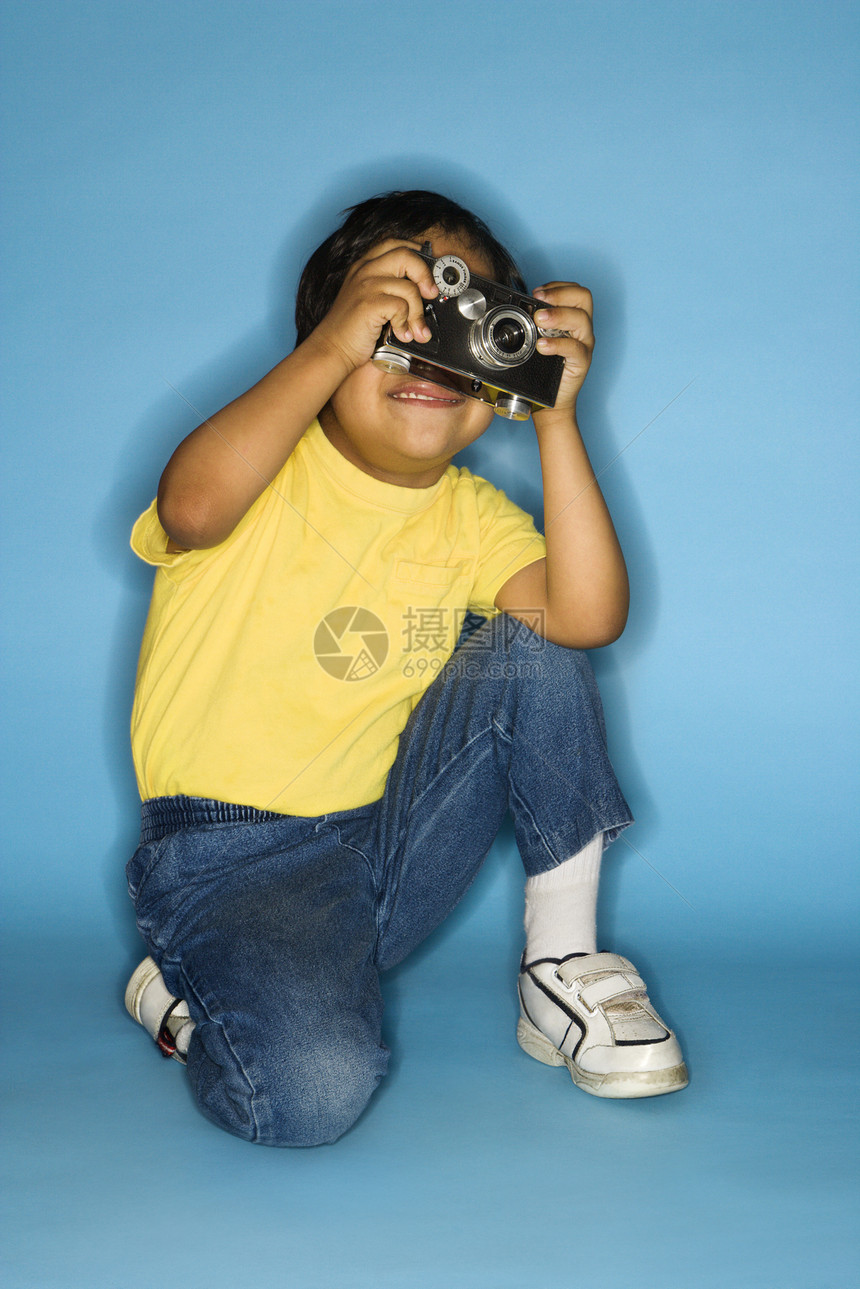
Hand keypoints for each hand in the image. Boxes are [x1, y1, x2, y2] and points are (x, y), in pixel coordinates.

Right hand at [310, 240, 438, 375]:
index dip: (417, 254)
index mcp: (364, 266)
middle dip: (425, 275)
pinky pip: (401, 307)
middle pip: (406, 255)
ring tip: (415, 330)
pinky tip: (400, 334)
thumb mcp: (369, 299)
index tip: (428, 273)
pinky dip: (405, 324)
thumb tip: (423, 290)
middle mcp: (364, 270)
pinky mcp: (368, 304)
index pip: (395, 244)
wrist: (332, 348)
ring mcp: (365, 286)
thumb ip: (389, 288)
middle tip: (430, 294)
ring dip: (418, 313)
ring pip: (409, 287)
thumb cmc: (351, 328)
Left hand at [531, 282, 594, 414]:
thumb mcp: (537, 339)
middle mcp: (582, 328)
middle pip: (584, 297)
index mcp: (573, 318)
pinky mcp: (582, 361)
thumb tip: (515, 308)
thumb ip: (533, 323)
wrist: (551, 400)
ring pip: (581, 318)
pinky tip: (542, 345)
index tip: (537, 293)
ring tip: (538, 320)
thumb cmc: (544, 368)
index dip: (556, 286)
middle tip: (538, 301)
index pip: (575, 290)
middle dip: (559, 294)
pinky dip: (557, 344)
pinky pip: (575, 348)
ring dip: (557, 315)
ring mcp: (584, 343)